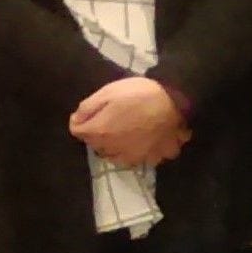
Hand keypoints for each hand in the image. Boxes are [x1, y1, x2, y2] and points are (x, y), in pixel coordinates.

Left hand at [70, 77, 189, 167]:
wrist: (176, 98)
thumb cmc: (140, 93)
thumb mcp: (108, 92)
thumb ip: (87, 108)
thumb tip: (75, 121)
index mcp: (101, 133)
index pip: (78, 131)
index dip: (82, 120)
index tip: (92, 111)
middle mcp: (115, 151)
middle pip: (98, 146)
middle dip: (100, 135)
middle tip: (112, 119)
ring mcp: (136, 156)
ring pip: (118, 157)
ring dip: (118, 148)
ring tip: (128, 133)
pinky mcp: (155, 157)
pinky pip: (144, 160)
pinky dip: (143, 153)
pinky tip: (148, 141)